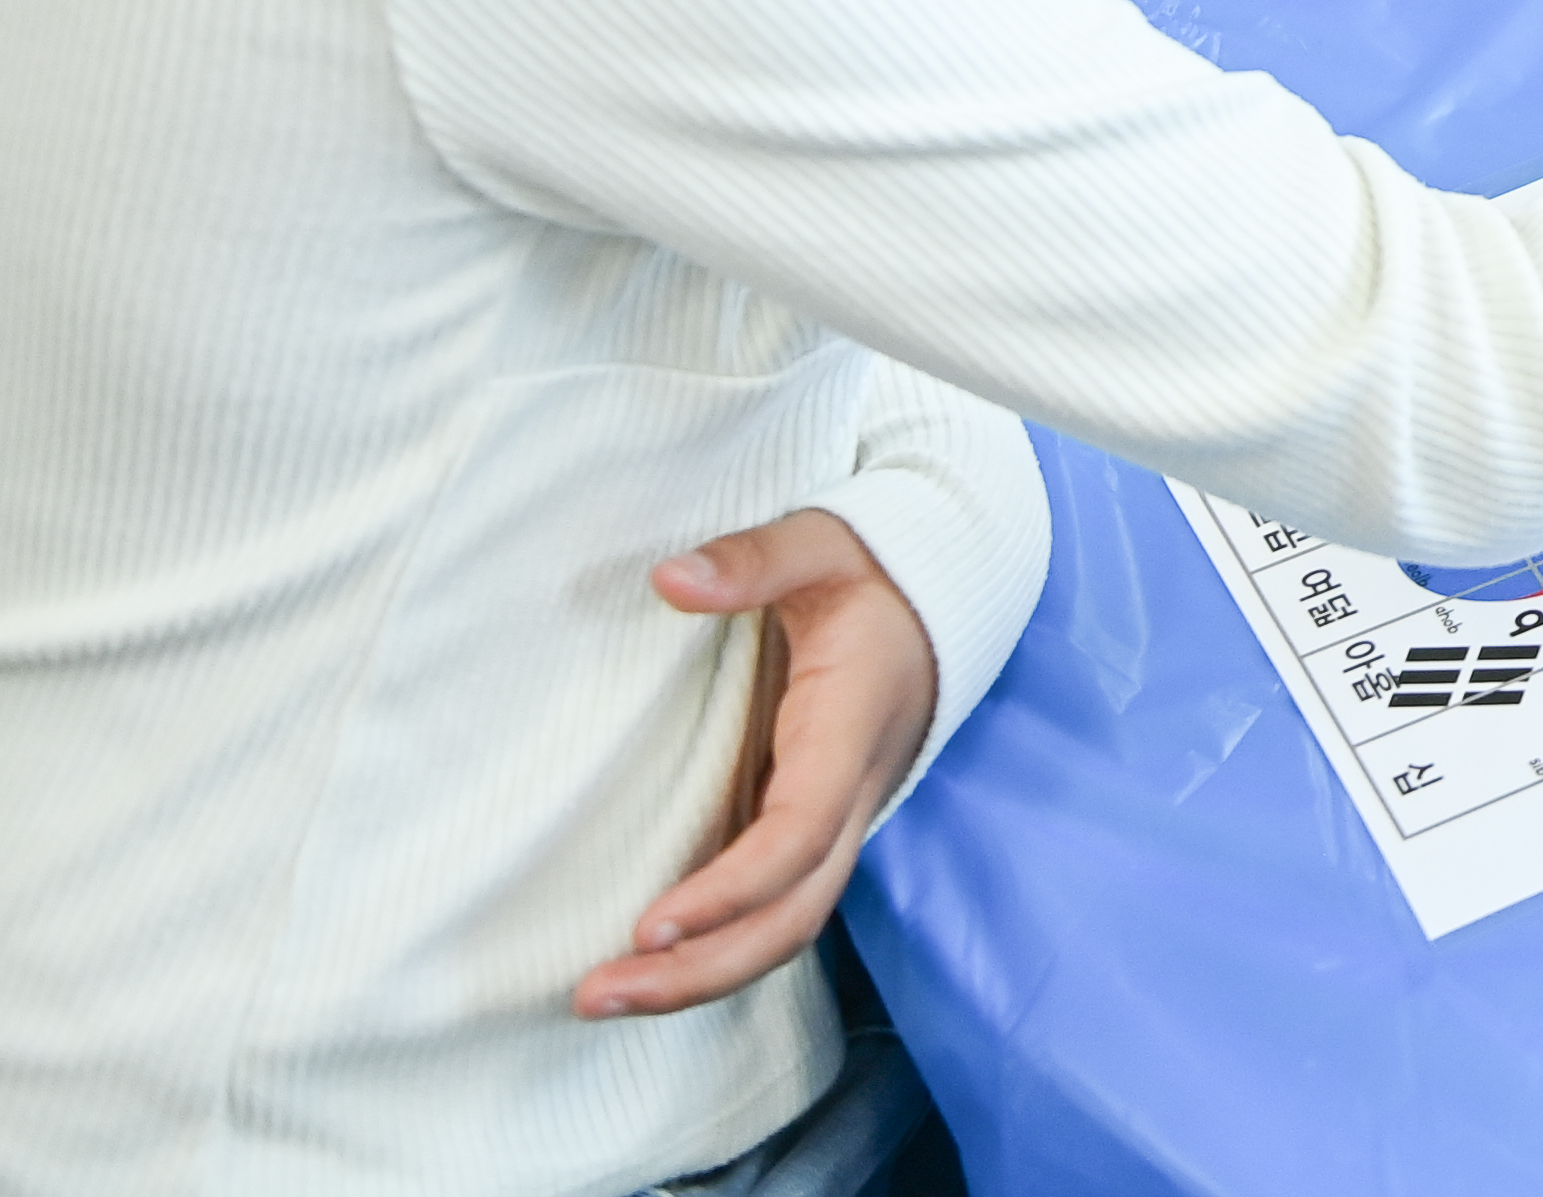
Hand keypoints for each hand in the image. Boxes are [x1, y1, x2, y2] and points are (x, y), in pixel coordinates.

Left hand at [576, 510, 938, 1021]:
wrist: (948, 594)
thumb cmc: (875, 569)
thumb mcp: (820, 543)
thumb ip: (751, 560)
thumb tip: (668, 581)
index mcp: (850, 728)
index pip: (800, 832)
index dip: (732, 888)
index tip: (650, 925)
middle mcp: (853, 792)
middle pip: (793, 914)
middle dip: (700, 967)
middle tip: (595, 994)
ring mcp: (840, 818)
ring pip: (788, 927)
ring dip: (701, 976)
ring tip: (602, 998)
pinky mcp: (817, 826)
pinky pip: (777, 909)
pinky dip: (717, 950)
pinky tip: (648, 966)